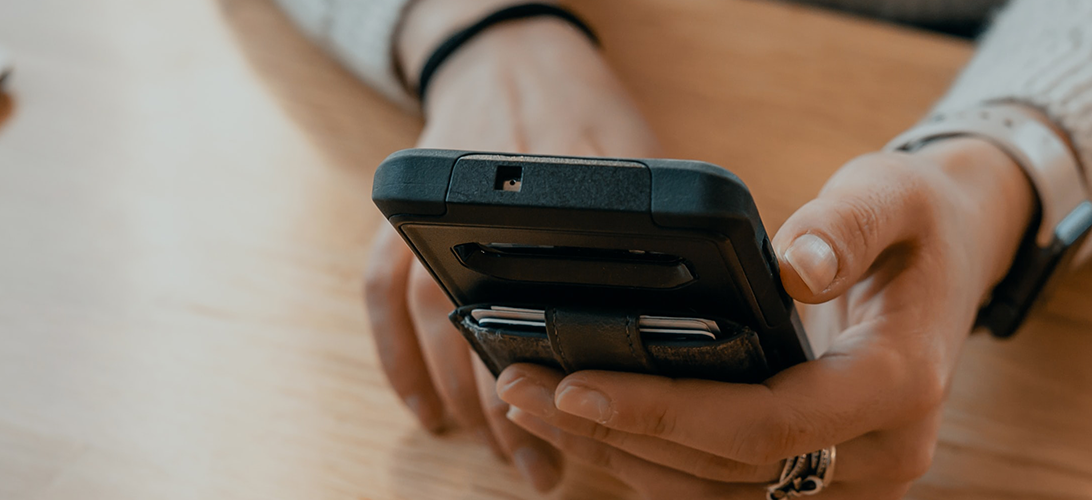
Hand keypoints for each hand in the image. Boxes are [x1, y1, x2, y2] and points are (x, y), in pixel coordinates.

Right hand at [364, 0, 658, 492]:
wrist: (511, 56)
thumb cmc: (587, 113)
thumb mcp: (642, 160)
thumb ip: (658, 230)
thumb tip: (708, 319)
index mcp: (560, 192)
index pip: (560, 293)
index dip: (570, 370)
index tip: (589, 424)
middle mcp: (489, 207)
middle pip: (487, 324)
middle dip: (514, 410)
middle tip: (541, 471)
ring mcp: (436, 216)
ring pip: (433, 324)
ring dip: (464, 403)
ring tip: (502, 455)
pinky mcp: (400, 222)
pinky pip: (383, 301)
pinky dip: (399, 364)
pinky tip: (427, 415)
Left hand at [494, 137, 1035, 497]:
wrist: (954, 257)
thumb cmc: (916, 222)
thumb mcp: (892, 193)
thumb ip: (846, 224)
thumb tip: (793, 265)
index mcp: (900, 385)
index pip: (770, 424)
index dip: (668, 412)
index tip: (578, 384)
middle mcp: (881, 453)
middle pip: (728, 472)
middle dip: (617, 435)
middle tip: (520, 385)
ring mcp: (850, 477)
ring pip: (717, 495)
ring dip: (619, 457)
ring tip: (530, 401)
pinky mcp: (818, 477)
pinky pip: (723, 489)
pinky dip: (650, 462)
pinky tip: (583, 425)